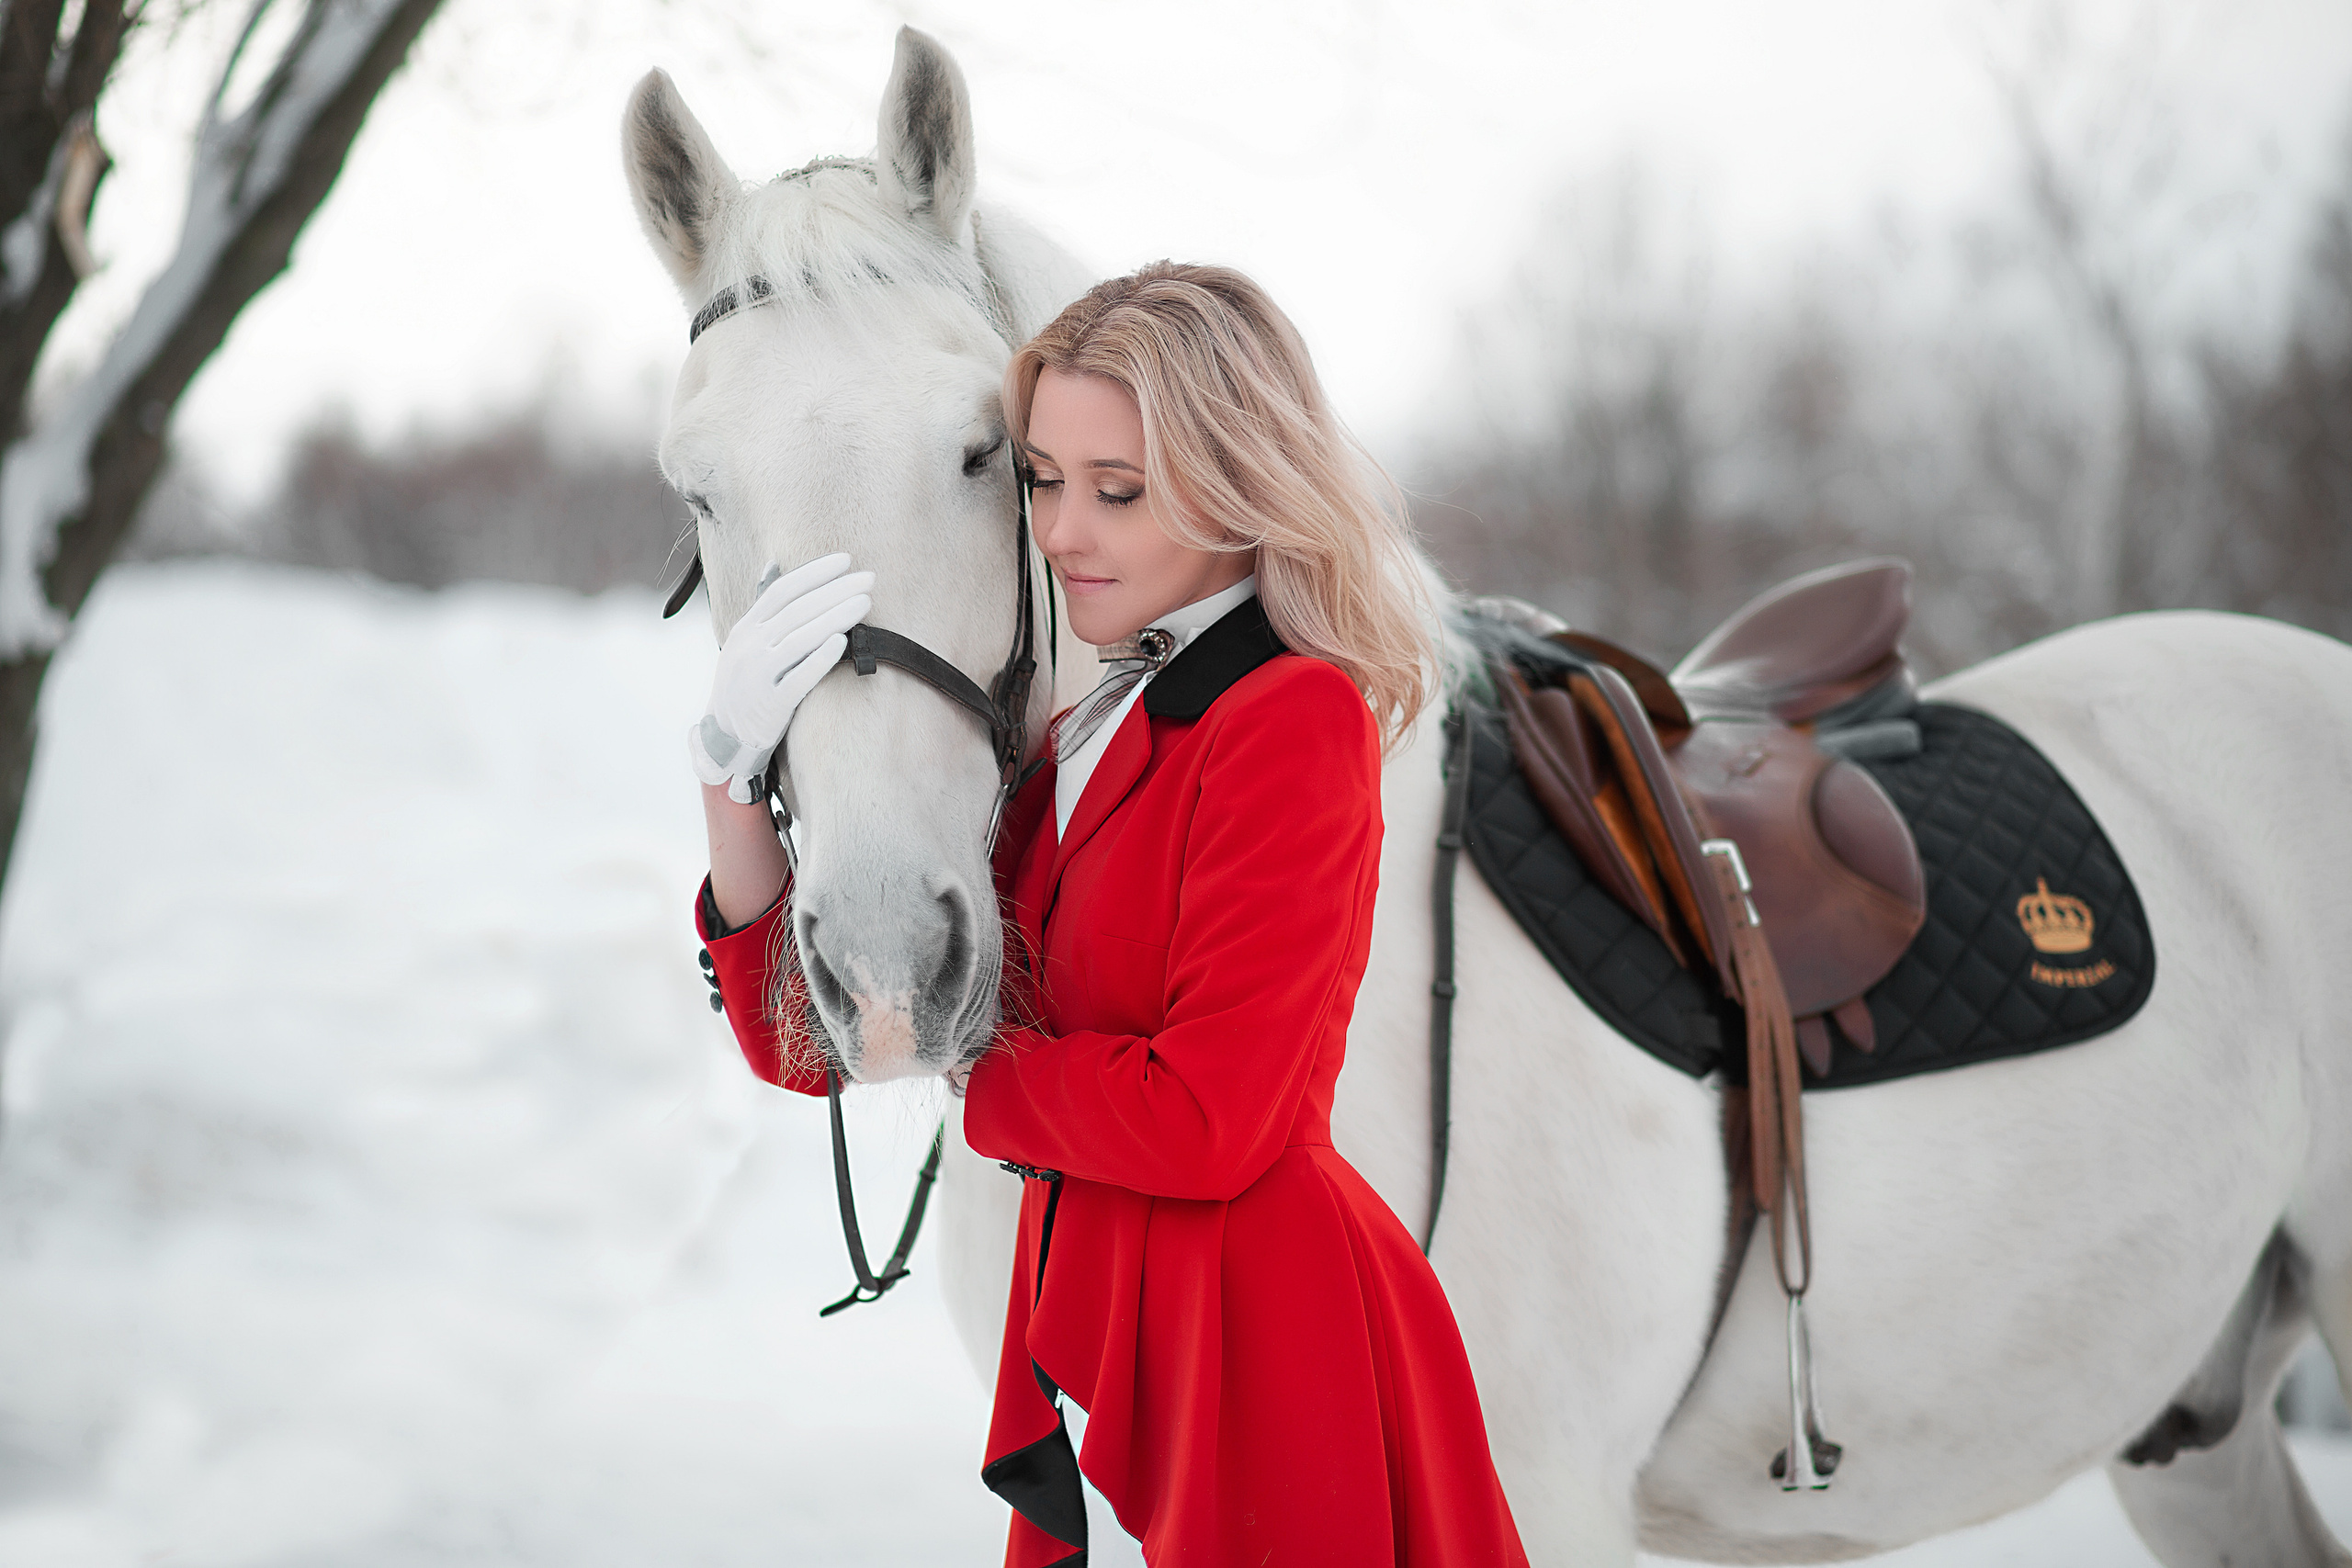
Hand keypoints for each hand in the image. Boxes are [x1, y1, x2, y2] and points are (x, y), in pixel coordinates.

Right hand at [689, 554, 874, 802]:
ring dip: (835, 617)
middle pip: (796, 610)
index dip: (814, 573)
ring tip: (865, 602)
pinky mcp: (771, 705)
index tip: (846, 559)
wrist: (725, 734)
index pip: (781, 590)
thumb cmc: (746, 682)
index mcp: (746, 628)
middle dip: (835, 590)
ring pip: (799, 640)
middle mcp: (749, 647)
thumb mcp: (745, 641)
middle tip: (868, 578)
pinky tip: (842, 642)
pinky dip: (819, 659)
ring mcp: (758, 676)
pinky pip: (797, 679)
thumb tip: (774, 565)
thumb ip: (763, 607)